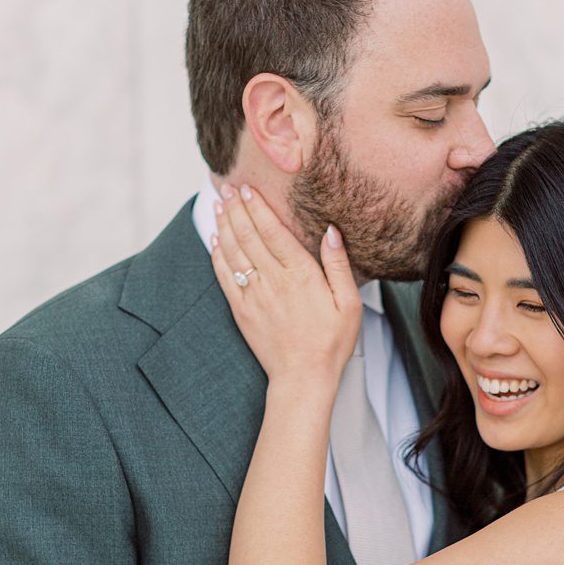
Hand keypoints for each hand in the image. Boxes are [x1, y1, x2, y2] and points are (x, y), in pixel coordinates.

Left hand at [209, 182, 359, 384]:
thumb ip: (338, 265)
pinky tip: (214, 240)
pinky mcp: (241, 309)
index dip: (258, 208)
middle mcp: (273, 280)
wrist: (303, 376)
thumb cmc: (331, 342)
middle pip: (249, 236)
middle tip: (228, 188)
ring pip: (233, 251)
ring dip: (224, 225)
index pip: (273, 232)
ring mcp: (253, 294)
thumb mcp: (349, 303)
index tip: (248, 189)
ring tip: (219, 205)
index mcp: (300, 275)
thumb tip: (331, 232)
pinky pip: (224, 275)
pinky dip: (217, 254)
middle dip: (236, 209)